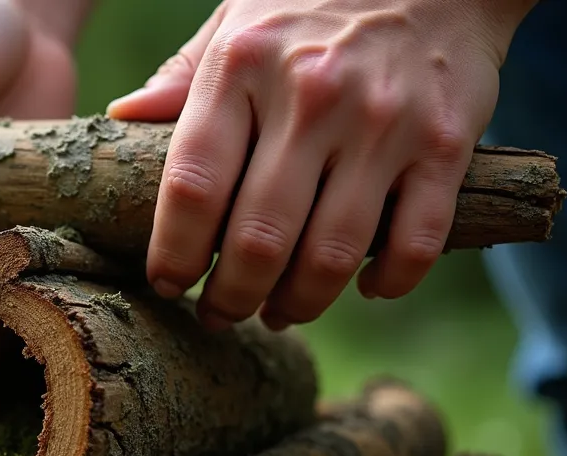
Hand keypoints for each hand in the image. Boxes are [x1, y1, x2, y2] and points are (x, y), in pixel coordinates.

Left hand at [107, 0, 536, 330]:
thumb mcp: (236, 20)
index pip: (193, 186)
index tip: (167, 283)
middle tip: (220, 313)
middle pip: (258, 237)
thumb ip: (182, 77)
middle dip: (231, 296)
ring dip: (299, 302)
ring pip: (331, 253)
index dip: (174, 252)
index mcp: (244, 67)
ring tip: (279, 312)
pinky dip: (387, 282)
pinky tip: (363, 287)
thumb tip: (121, 117)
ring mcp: (383, 123)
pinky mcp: (445, 144)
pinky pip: (415, 241)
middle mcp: (312, 96)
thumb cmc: (313, 1)